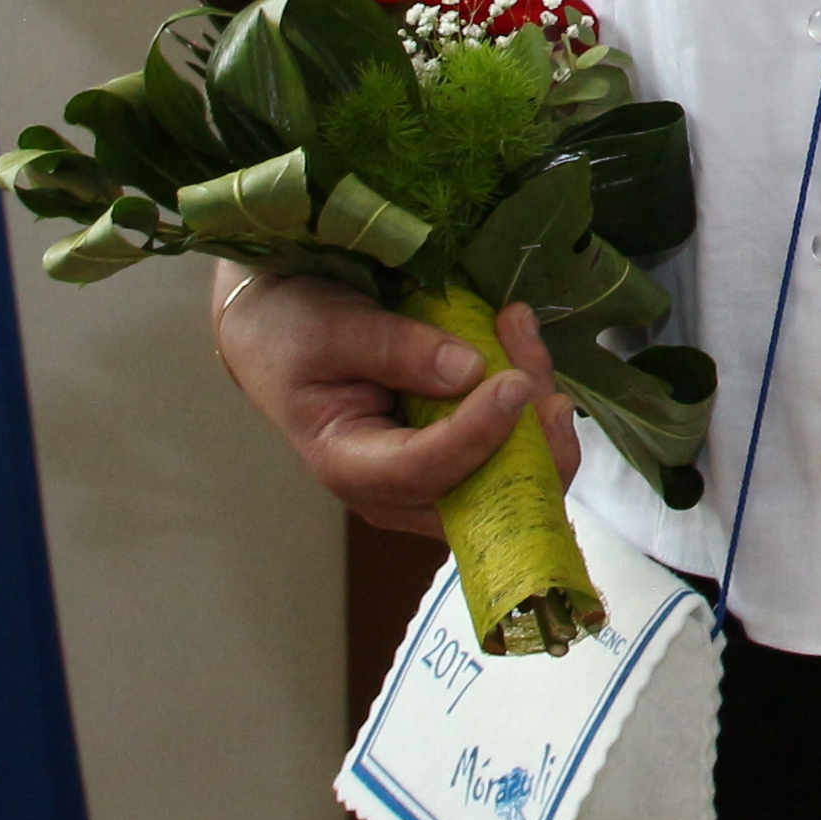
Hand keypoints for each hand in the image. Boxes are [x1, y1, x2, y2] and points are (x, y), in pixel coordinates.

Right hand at [208, 264, 573, 534]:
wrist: (283, 329)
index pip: (420, 472)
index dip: (474, 434)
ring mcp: (435, 476)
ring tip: (519, 327)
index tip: (513, 383)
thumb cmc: (294, 331)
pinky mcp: (463, 451)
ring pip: (514, 471)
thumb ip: (395, 349)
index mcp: (347, 464)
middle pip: (482, 492)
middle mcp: (396, 489)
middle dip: (529, 436)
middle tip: (529, 362)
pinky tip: (518, 337)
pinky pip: (518, 443)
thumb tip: (470, 372)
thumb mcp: (332, 328)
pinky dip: (532, 396)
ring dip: (536, 407)